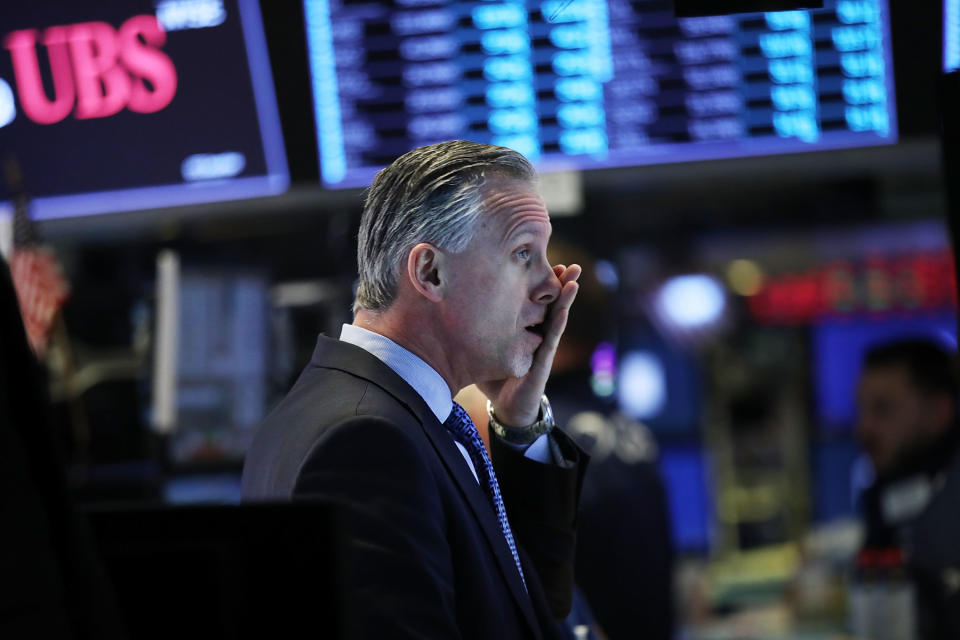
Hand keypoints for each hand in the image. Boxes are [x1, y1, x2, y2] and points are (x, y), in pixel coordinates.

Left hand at [477, 263, 580, 426]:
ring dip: (566, 300)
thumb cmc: (495, 376)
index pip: (535, 301)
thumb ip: (475, 330)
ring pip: (557, 318)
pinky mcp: (542, 361)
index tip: (545, 263)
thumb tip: (451, 307)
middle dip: (561, 285)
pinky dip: (559, 323)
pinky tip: (564, 310)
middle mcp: (537, 334)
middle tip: (570, 265)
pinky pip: (552, 339)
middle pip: (551, 305)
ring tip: (574, 280)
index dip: (542, 284)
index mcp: (525, 329)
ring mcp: (542, 347)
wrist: (506, 407)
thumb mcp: (483, 347)